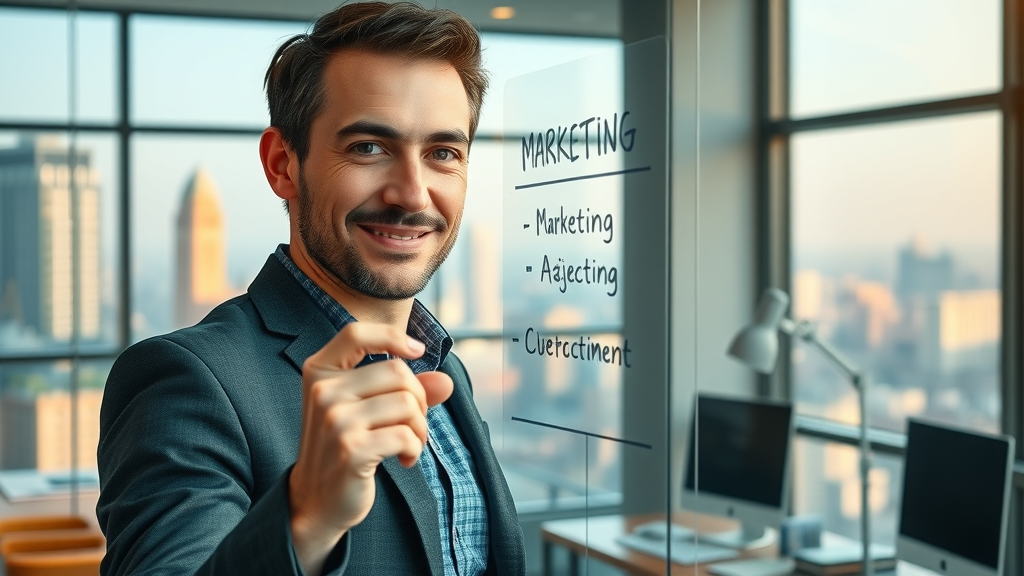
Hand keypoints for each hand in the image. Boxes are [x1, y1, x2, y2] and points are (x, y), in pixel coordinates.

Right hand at [287, 322, 453, 573]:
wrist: (316, 500)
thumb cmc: (346, 446)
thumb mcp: (368, 410)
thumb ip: (404, 390)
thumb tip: (446, 381)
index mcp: (319, 372)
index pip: (356, 334)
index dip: (391, 336)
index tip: (418, 351)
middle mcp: (323, 391)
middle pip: (398, 372)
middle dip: (418, 400)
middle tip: (412, 425)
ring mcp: (334, 420)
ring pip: (407, 403)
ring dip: (420, 428)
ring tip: (408, 444)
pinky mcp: (350, 449)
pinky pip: (406, 435)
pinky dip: (414, 449)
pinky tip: (403, 460)